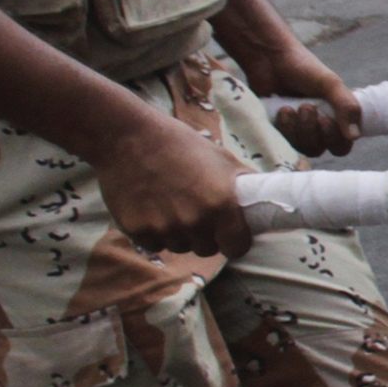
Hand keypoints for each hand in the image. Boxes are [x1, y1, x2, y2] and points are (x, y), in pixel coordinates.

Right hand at [91, 109, 251, 258]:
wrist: (128, 137)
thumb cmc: (179, 144)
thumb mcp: (221, 158)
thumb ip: (241, 184)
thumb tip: (260, 198)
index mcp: (221, 204)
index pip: (237, 247)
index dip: (235, 242)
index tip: (231, 235)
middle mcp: (194, 222)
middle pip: (207, 249)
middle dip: (206, 237)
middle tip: (198, 215)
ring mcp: (164, 228)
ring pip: (180, 247)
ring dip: (180, 235)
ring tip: (172, 206)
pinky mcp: (137, 231)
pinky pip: (154, 244)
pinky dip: (155, 233)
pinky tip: (152, 209)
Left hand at [231, 39, 360, 158]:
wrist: (269, 58)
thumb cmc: (302, 67)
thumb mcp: (330, 83)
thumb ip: (346, 106)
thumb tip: (355, 136)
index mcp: (336, 116)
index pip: (341, 145)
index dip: (335, 140)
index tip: (326, 120)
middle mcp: (317, 127)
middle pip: (319, 149)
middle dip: (311, 131)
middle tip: (306, 107)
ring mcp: (297, 130)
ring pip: (300, 147)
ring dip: (296, 129)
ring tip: (289, 108)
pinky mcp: (278, 130)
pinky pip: (283, 143)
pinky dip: (283, 128)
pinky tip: (281, 110)